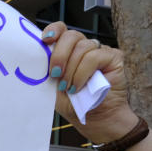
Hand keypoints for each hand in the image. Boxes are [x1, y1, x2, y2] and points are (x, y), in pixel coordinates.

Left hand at [41, 22, 137, 143]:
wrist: (96, 120)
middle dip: (59, 55)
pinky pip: (94, 57)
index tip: (45, 41)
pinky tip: (79, 87)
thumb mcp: (54, 87)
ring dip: (71, 70)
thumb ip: (49, 70)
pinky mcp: (114, 57)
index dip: (54, 31)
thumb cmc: (75, 105)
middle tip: (55, 74)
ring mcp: (100, 51)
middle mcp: (85, 48)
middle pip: (71, 36)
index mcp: (69, 51)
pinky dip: (82, 73)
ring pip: (82, 47)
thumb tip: (37, 56)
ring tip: (69, 88)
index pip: (62, 30)